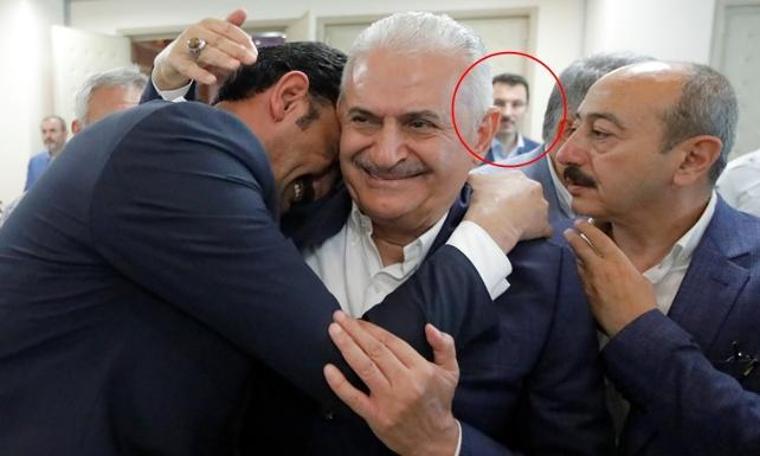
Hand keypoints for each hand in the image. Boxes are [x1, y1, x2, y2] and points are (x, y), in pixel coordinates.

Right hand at [152, 9, 257, 90]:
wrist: (172, 62)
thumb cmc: (197, 48)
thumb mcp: (214, 37)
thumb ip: (230, 28)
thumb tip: (243, 11)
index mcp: (207, 24)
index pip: (228, 29)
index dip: (243, 39)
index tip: (254, 51)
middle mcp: (196, 31)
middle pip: (219, 40)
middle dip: (237, 50)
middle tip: (251, 59)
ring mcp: (184, 45)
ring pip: (206, 52)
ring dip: (222, 59)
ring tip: (235, 65)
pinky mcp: (176, 61)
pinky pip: (189, 68)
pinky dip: (201, 74)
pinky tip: (212, 79)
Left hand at [324, 311, 459, 455]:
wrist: (433, 441)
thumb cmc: (438, 402)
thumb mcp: (450, 372)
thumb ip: (444, 346)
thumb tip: (429, 327)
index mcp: (421, 369)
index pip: (391, 342)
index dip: (371, 329)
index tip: (356, 319)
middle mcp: (404, 383)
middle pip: (375, 351)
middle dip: (354, 331)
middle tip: (339, 318)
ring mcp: (388, 401)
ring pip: (363, 368)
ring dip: (346, 347)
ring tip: (333, 331)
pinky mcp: (375, 417)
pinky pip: (353, 398)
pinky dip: (339, 383)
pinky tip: (328, 369)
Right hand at [465, 170, 551, 252]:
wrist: (491, 221)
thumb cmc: (483, 200)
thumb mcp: (474, 181)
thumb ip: (476, 177)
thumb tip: (472, 179)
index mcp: (518, 176)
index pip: (516, 182)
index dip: (508, 192)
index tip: (501, 200)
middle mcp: (534, 188)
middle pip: (530, 195)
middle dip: (522, 203)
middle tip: (508, 213)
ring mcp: (542, 207)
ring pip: (539, 211)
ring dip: (530, 217)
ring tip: (516, 225)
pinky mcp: (544, 225)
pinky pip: (545, 230)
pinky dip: (539, 233)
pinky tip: (529, 237)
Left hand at [563, 220, 656, 335]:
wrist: (633, 324)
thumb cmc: (643, 302)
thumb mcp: (640, 278)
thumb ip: (627, 268)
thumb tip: (622, 266)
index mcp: (617, 260)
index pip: (599, 238)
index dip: (588, 228)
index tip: (580, 222)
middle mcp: (601, 267)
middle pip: (582, 247)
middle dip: (573, 236)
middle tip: (568, 231)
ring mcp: (591, 280)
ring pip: (578, 261)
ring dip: (575, 253)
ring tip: (572, 246)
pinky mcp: (586, 293)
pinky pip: (579, 276)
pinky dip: (578, 268)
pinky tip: (578, 266)